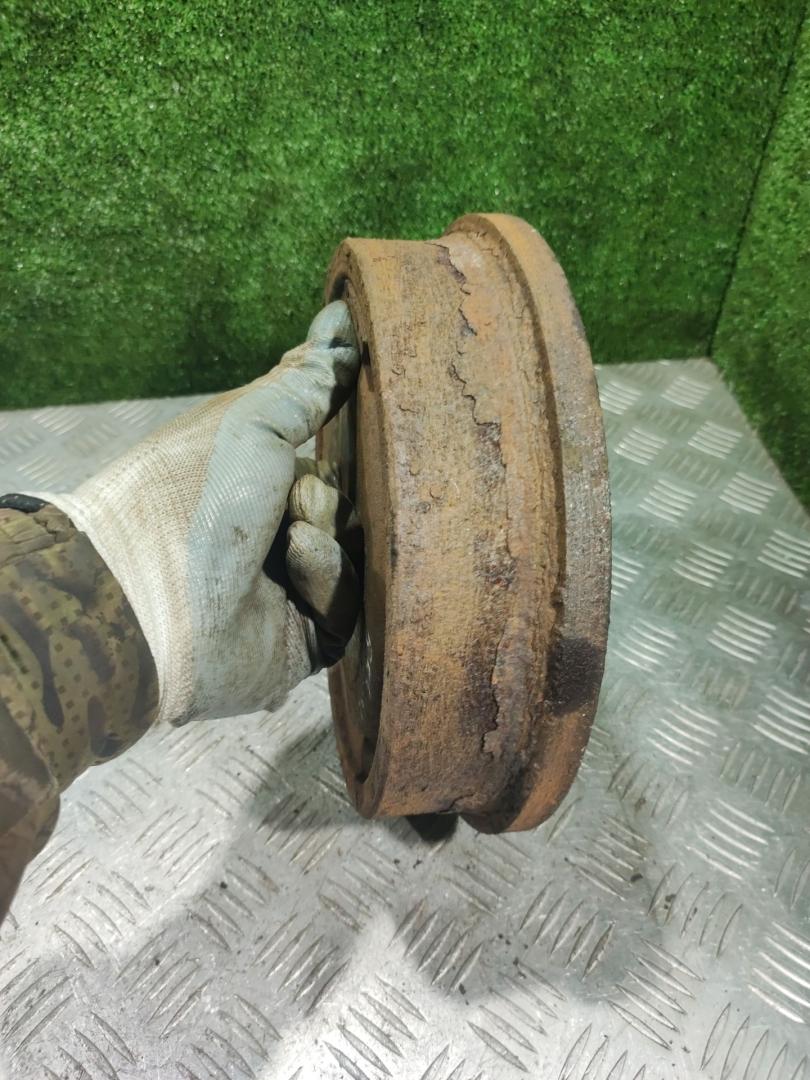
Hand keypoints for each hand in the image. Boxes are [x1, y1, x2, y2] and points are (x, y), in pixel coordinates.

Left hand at [42, 302, 360, 724]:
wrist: (151, 603)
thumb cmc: (187, 497)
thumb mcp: (247, 423)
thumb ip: (301, 384)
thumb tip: (342, 330)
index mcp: (245, 475)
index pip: (312, 439)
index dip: (337, 420)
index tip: (367, 390)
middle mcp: (267, 528)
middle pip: (344, 495)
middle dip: (326, 490)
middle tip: (294, 496)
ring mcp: (286, 584)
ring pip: (354, 546)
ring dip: (326, 532)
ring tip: (287, 537)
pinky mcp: (305, 634)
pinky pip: (348, 598)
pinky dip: (326, 576)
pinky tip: (293, 567)